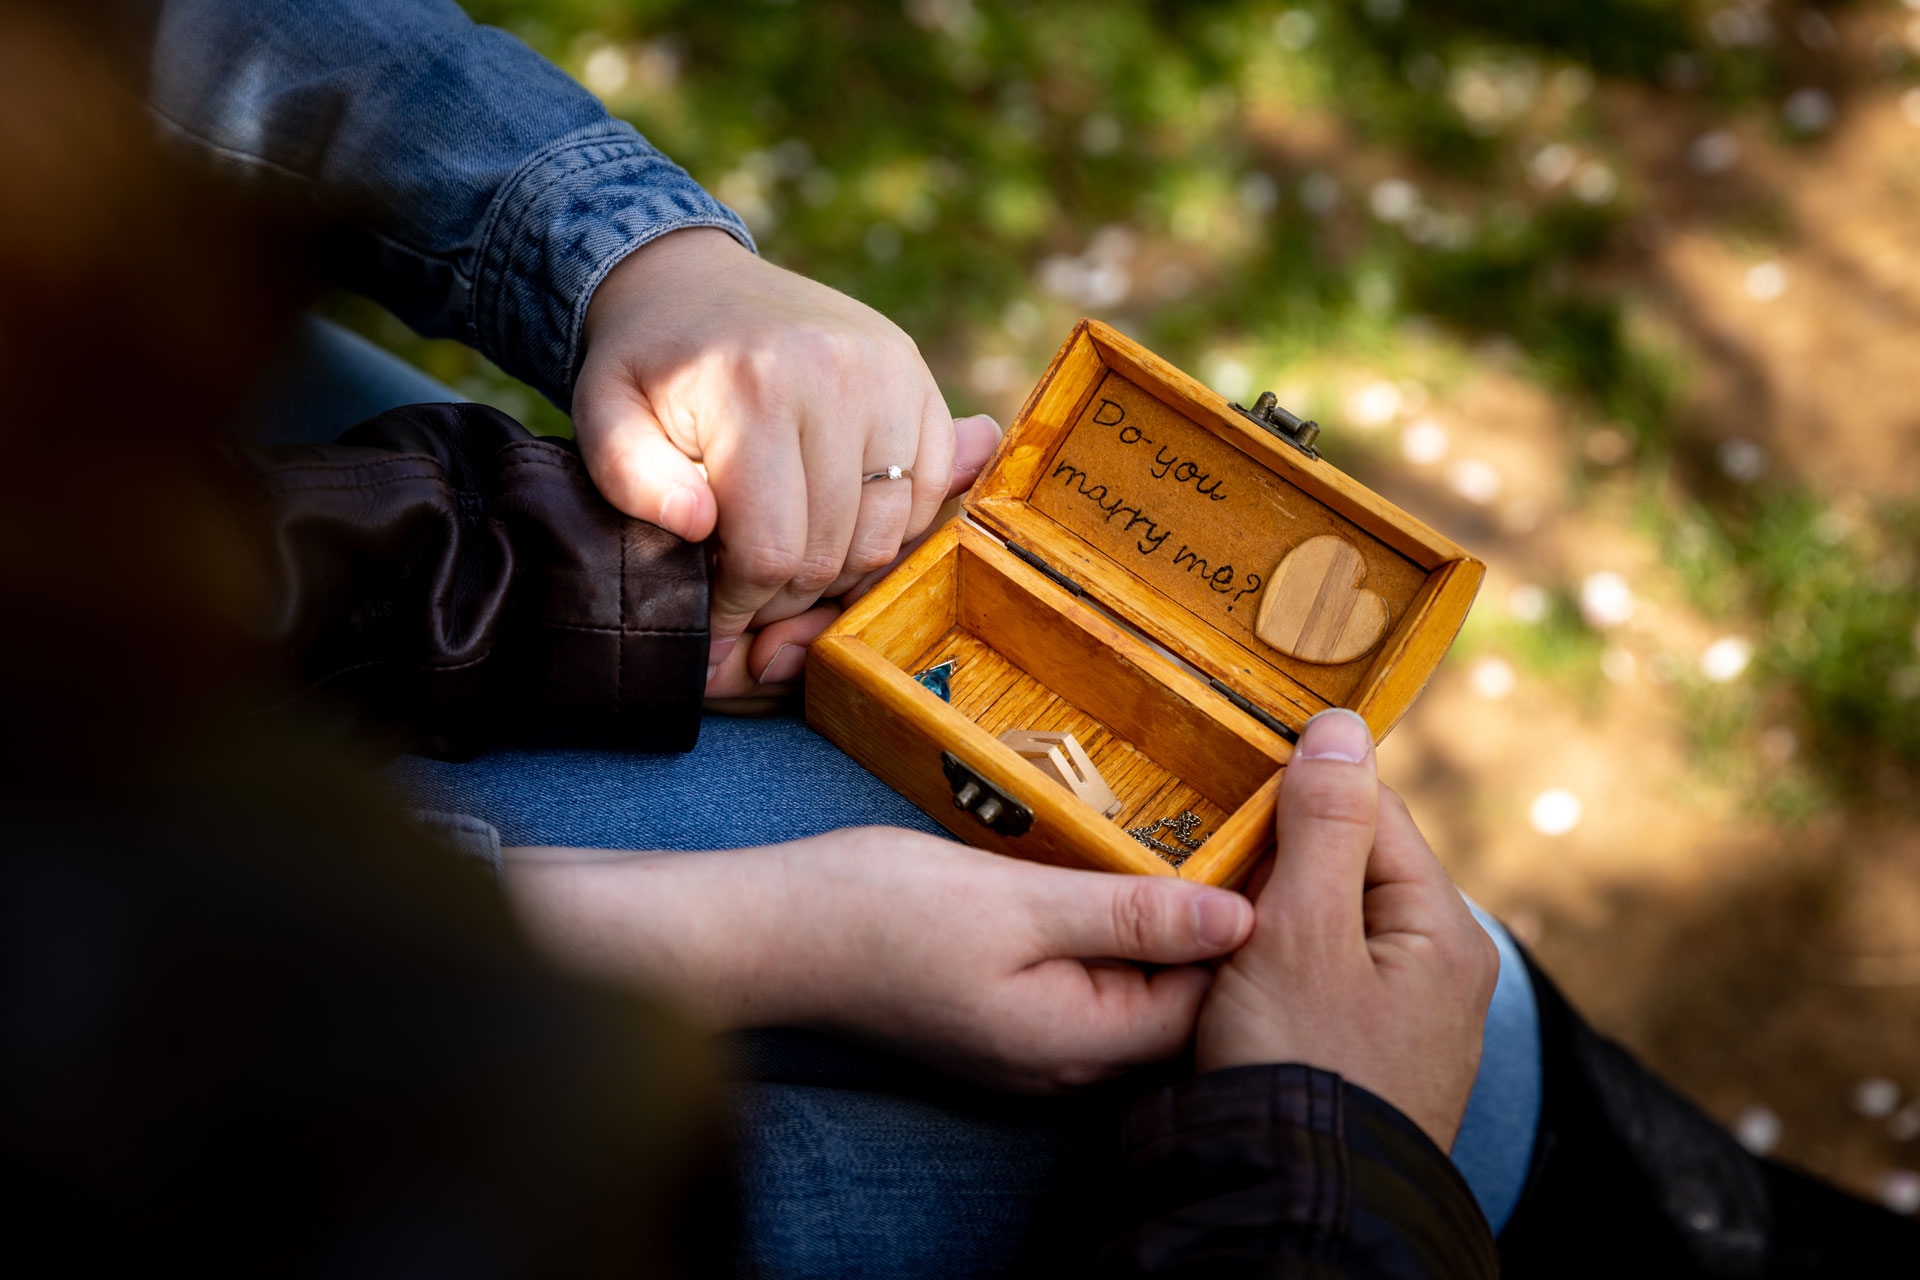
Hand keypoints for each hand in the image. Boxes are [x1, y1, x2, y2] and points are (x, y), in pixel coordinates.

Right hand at [503, 827, 1253, 1092]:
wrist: (769, 931)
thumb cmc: (878, 915)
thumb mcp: (1016, 902)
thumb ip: (1130, 910)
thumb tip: (1243, 918)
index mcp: (1078, 1039)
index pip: (1209, 999)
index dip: (1255, 926)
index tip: (1292, 849)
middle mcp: (1064, 1055)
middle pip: (1177, 996)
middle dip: (1219, 922)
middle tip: (1258, 833)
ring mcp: (1032, 1038)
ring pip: (1134, 982)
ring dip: (1168, 918)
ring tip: (1207, 838)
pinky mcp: (1005, 1009)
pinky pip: (1089, 974)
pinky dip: (1116, 925)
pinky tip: (1126, 870)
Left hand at [573, 228, 994, 686]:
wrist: (694, 279)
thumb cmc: (648, 364)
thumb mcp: (604, 413)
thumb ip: (629, 476)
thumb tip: (698, 524)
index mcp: (756, 387)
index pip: (771, 551)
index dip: (741, 603)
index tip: (716, 611)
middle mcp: (838, 374)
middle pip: (834, 551)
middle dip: (787, 594)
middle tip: (749, 590)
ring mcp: (891, 373)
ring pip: (888, 534)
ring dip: (841, 569)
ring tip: (789, 557)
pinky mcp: (920, 378)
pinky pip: (932, 493)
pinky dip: (890, 526)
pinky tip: (836, 520)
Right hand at [1195, 709, 1497, 1150]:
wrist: (1299, 1211)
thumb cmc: (1301, 1070)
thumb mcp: (1300, 932)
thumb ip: (1320, 826)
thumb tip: (1342, 725)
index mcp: (1442, 930)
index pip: (1374, 812)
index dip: (1298, 796)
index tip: (1229, 799)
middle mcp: (1440, 971)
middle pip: (1352, 869)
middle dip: (1280, 862)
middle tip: (1211, 872)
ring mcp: (1407, 1020)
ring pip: (1330, 926)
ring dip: (1272, 915)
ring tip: (1217, 927)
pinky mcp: (1369, 1056)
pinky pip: (1322, 978)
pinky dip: (1277, 966)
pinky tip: (1235, 981)